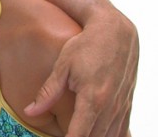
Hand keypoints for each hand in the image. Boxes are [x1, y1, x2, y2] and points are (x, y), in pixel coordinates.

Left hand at [24, 10, 138, 136]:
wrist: (116, 31)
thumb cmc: (86, 45)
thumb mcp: (63, 66)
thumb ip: (48, 93)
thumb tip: (30, 112)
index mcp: (93, 99)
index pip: (79, 136)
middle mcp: (111, 106)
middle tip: (64, 136)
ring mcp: (122, 106)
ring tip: (78, 134)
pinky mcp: (127, 104)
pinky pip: (122, 130)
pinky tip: (97, 135)